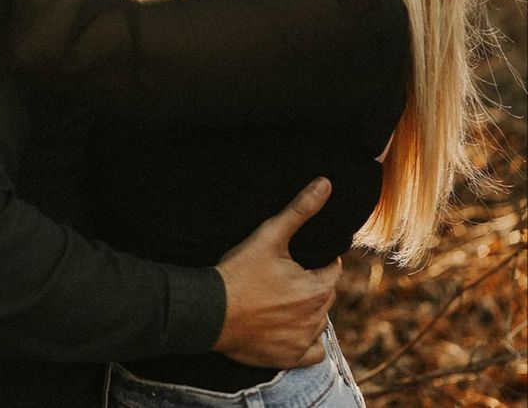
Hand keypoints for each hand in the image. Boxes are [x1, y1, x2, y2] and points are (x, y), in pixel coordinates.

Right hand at [213, 177, 340, 367]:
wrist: (211, 311)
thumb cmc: (240, 271)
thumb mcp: (270, 235)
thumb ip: (300, 209)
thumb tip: (325, 184)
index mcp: (317, 288)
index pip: (333, 270)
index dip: (318, 262)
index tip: (296, 259)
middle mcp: (316, 318)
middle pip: (325, 295)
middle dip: (311, 284)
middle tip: (284, 275)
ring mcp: (303, 341)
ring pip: (318, 321)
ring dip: (307, 311)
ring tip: (281, 298)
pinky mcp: (289, 358)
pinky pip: (313, 352)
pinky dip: (306, 340)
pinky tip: (288, 327)